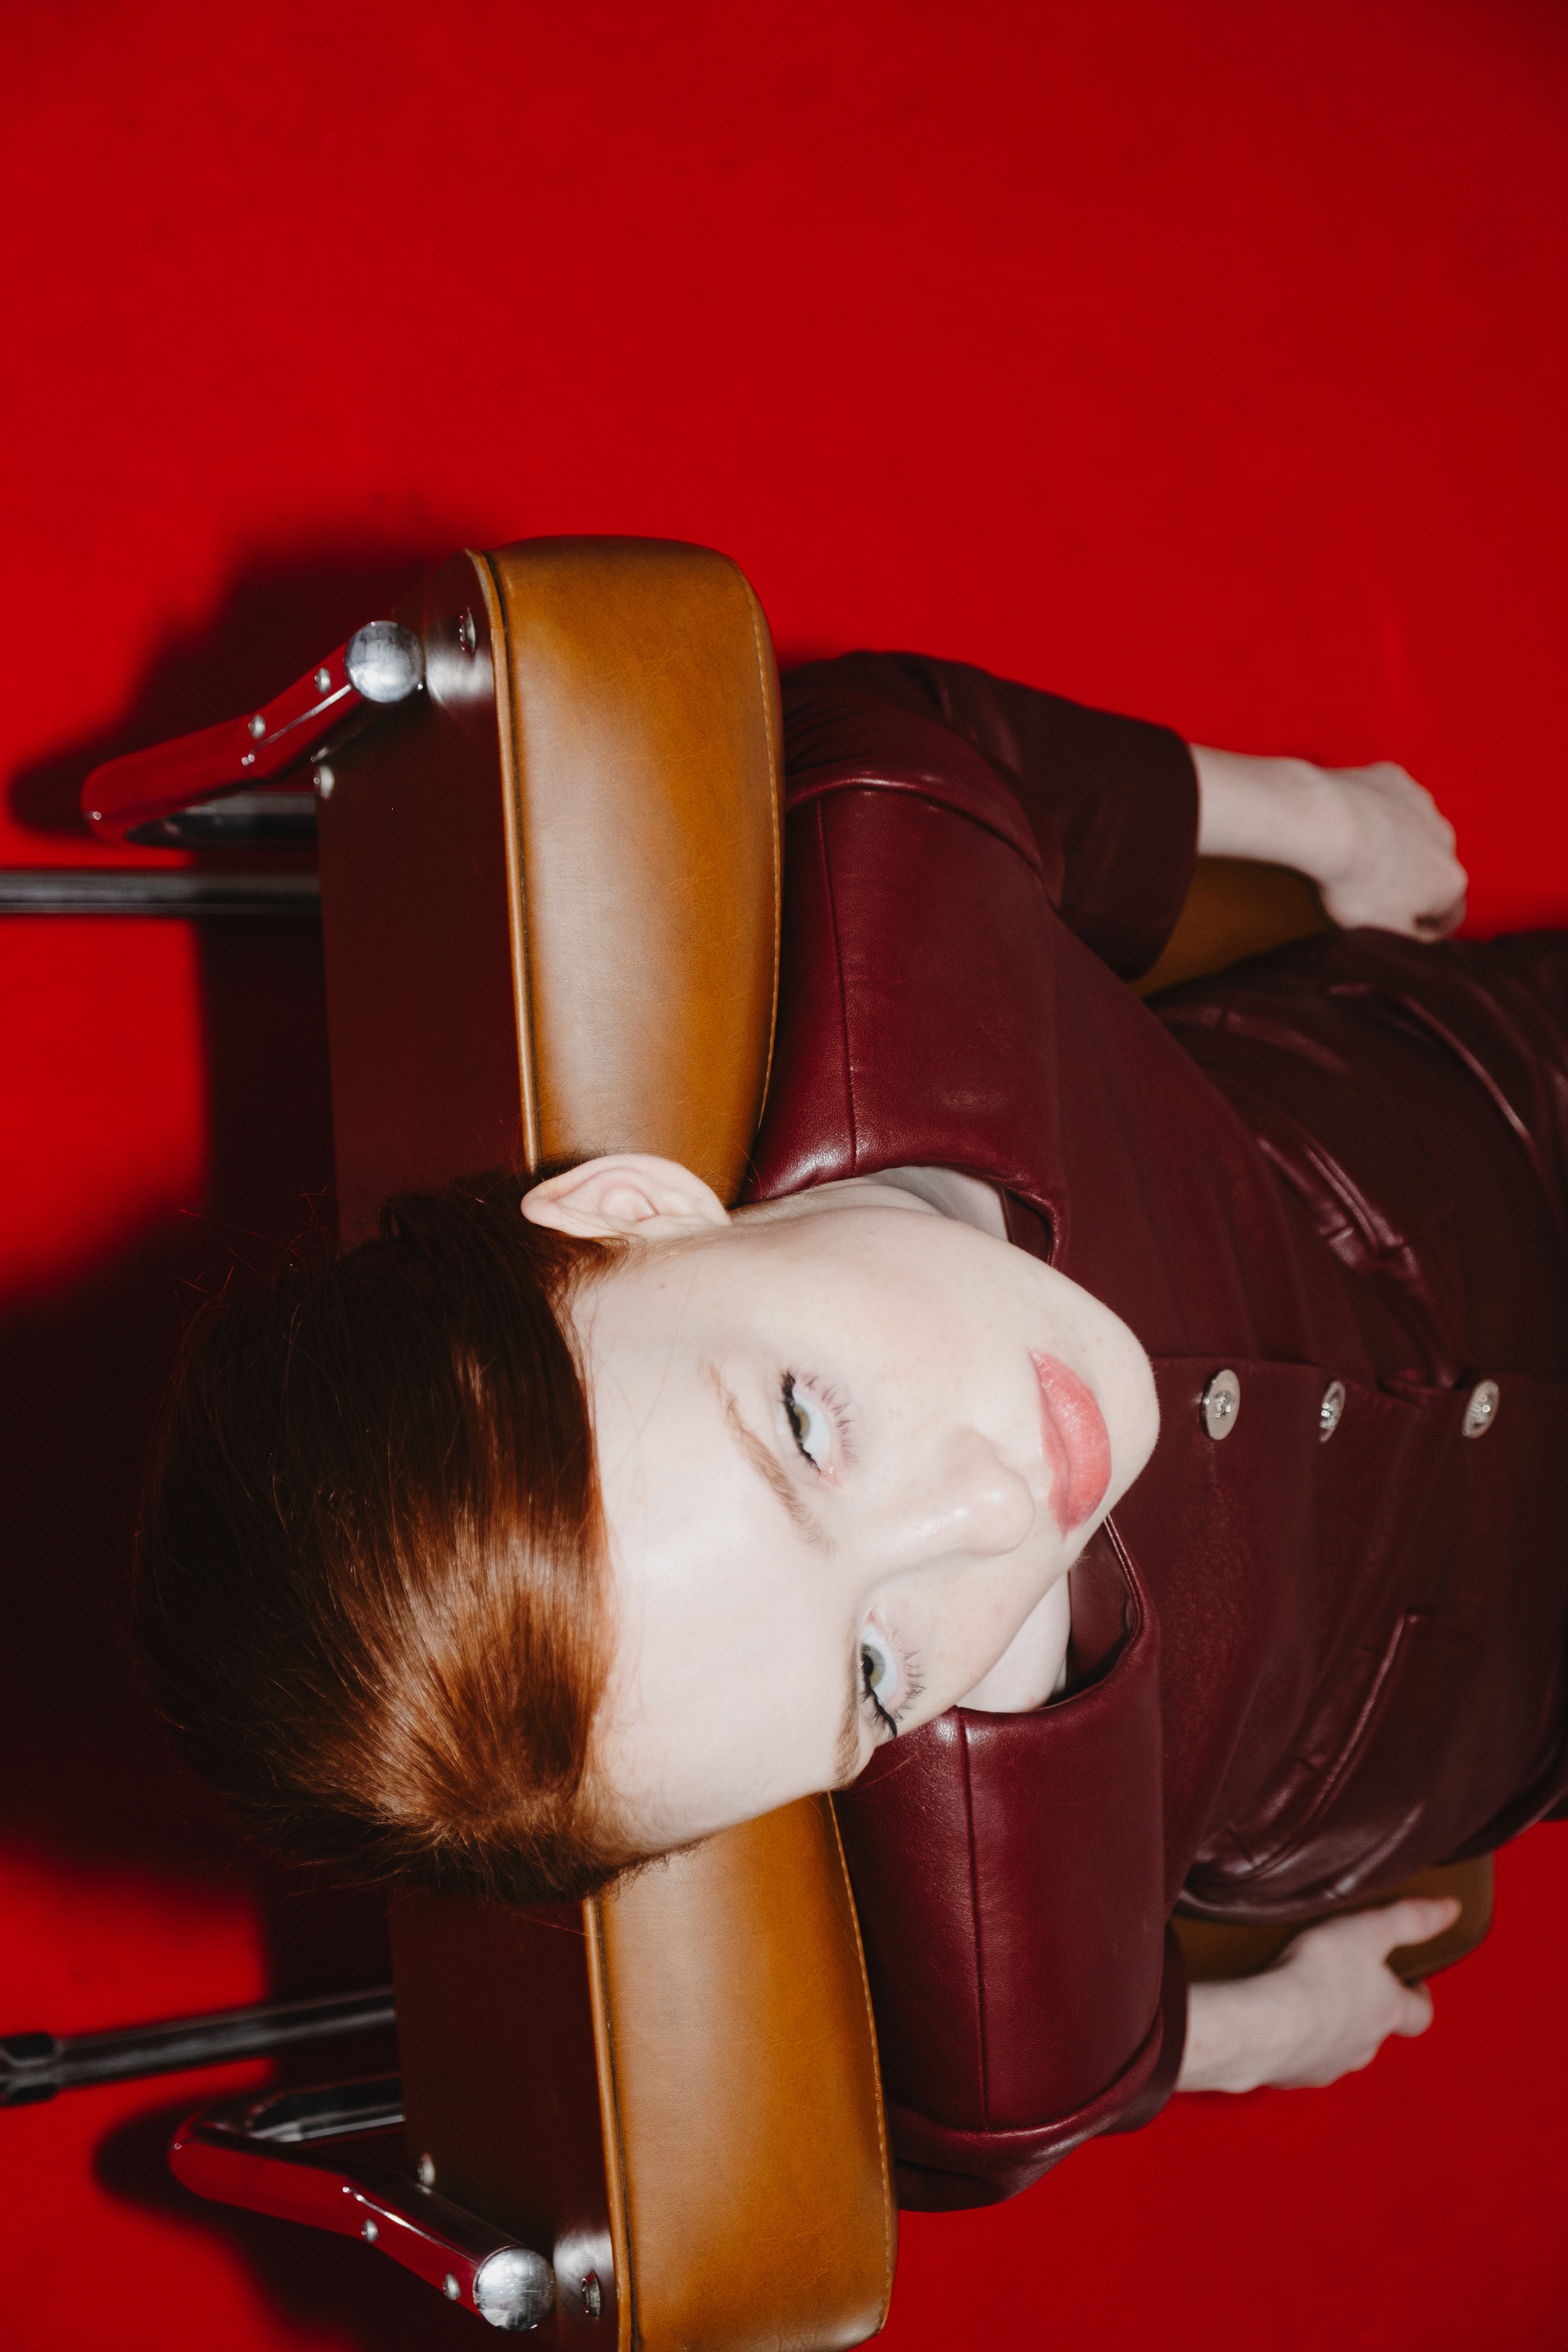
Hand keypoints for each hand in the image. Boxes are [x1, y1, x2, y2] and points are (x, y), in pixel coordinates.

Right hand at [1176, 1897, 1459, 2093]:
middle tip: (1346, 1981)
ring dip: (1328, 2027)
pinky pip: (1298, 2059)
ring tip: (1303, 1999)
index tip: (1410, 1980)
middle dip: (1365, 2010)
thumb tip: (1452, 1909)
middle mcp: (1364, 2045)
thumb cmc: (1319, 1973)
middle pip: (1376, 2031)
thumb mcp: (1368, 1930)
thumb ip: (1410, 1919)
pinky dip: (1292, 2041)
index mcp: (1387, 2012)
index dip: (1418, 1997)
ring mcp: (1328, 2064)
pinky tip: (1273, 2020)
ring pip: (1337, 2047)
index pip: (1420, 2014)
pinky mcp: (1290, 2075)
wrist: (1266, 2025)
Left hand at [1308, 761, 1467, 935]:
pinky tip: (1350, 823)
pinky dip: (1375, 814)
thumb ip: (1409, 943)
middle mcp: (1446, 840)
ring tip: (1359, 858)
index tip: (1400, 934)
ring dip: (1395, 848)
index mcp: (1451, 882)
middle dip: (1410, 886)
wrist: (1324, 820)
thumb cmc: (1353, 883)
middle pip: (1431, 872)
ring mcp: (1421, 804)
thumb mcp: (1382, 932)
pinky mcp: (1393, 779)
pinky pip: (1388, 802)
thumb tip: (1419, 941)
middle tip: (1372, 896)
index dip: (1425, 932)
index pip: (1449, 917)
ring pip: (1413, 834)